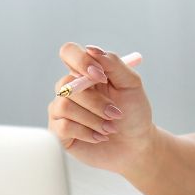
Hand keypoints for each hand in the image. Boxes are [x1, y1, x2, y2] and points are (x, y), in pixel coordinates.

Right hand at [47, 43, 156, 173]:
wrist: (136, 145)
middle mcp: (70, 89)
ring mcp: (62, 110)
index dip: (81, 61)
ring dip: (94, 119)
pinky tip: (100, 136)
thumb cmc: (134, 113)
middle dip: (96, 102)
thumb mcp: (132, 84)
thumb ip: (114, 63)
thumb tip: (92, 49)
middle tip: (116, 113)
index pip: (69, 52)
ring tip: (110, 128)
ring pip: (65, 105)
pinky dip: (87, 132)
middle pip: (66, 84)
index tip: (100, 76)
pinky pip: (63, 127)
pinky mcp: (58, 132)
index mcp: (86, 73)